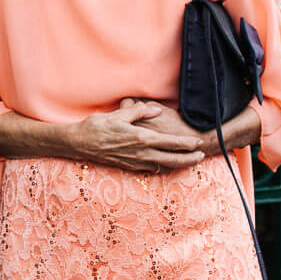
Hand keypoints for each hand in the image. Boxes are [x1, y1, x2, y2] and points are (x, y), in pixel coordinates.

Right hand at [71, 102, 203, 173]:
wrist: (79, 143)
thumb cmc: (97, 126)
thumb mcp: (119, 114)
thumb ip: (140, 111)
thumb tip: (157, 110)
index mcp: (141, 138)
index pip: (170, 142)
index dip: (187, 143)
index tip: (199, 142)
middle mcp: (141, 153)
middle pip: (172, 159)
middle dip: (189, 159)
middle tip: (202, 156)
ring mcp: (135, 162)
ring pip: (163, 166)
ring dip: (178, 165)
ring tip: (189, 162)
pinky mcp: (128, 166)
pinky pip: (151, 169)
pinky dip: (163, 167)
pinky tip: (167, 164)